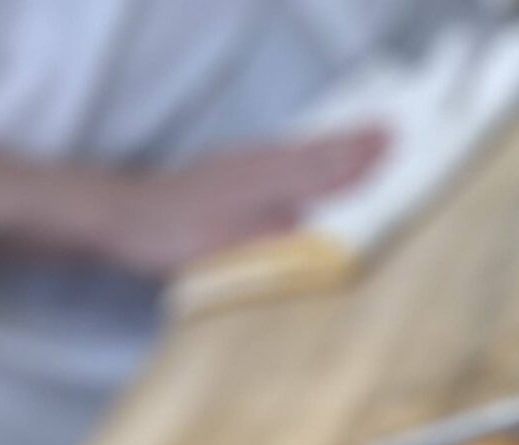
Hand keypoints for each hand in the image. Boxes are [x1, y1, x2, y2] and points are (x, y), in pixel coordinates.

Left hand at [80, 127, 389, 274]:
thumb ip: (285, 228)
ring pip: (299, 155)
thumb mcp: (238, 238)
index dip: (360, 160)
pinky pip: (282, 163)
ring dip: (333, 149)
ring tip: (362, 142)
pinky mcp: (226, 180)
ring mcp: (241, 170)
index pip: (326, 168)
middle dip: (355, 146)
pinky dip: (306, 162)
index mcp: (268, 178)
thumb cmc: (179, 235)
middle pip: (317, 153)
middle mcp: (259, 165)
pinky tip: (305, 169)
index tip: (396, 143)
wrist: (122, 219)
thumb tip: (328, 224)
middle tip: (391, 132)